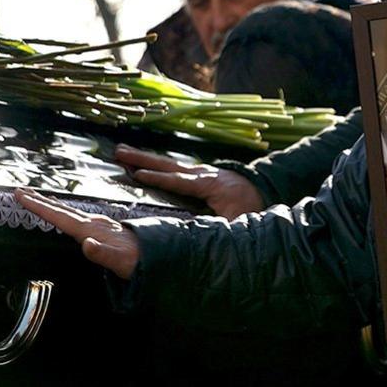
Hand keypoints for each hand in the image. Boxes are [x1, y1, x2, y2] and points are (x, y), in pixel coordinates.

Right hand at [14, 188, 139, 278]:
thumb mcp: (121, 262)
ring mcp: (100, 225)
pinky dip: (66, 213)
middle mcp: (94, 224)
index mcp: (91, 230)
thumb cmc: (138, 262)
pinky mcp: (104, 229)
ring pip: (70, 212)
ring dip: (52, 204)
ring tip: (38, 198)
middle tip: (21, 190)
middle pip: (62, 210)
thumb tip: (86, 245)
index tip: (21, 195)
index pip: (60, 216)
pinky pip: (78, 217)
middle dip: (41, 200)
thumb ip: (103, 254)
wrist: (157, 257)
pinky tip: (67, 214)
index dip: (39, 206)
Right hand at [114, 144, 264, 219]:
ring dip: (145, 157)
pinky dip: (156, 164)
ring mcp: (201, 171)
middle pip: (168, 165)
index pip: (179, 181)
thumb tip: (197, 235)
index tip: (137, 174)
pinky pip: (174, 168)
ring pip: (168, 163)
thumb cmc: (252, 206)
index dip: (158, 178)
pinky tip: (142, 163)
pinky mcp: (200, 173)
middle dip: (142, 158)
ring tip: (122, 152)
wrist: (267, 187)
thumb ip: (218, 227)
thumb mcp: (237, 221)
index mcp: (210, 184)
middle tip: (118, 152)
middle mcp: (203, 173)